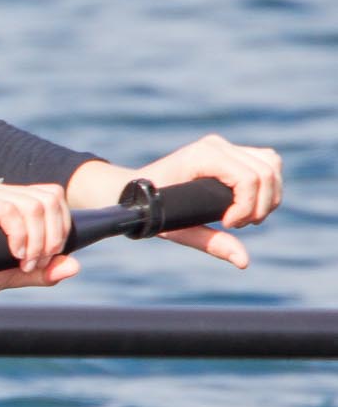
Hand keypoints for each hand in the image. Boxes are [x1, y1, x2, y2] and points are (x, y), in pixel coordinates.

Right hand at [0, 181, 79, 306]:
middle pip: (50, 199)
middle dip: (52, 237)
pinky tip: (14, 253)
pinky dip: (20, 235)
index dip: (61, 228)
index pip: (52, 196)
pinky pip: (11, 211)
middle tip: (36, 263)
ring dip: (38, 239)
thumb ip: (45, 271)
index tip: (47, 258)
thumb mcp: (16, 275)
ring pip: (35, 204)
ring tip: (25, 262)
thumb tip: (74, 266)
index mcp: (11, 201)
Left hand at [67, 134, 282, 268]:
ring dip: (268, 196)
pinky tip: (250, 205)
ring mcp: (224, 145)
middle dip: (260, 206)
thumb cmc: (150, 209)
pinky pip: (267, 162)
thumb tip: (244, 261)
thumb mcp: (178, 229)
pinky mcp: (231, 151)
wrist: (133, 190)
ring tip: (244, 217)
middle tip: (236, 225)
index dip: (247, 206)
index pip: (248, 178)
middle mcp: (215, 145)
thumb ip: (211, 243)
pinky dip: (268, 185)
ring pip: (272, 165)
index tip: (229, 225)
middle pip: (266, 172)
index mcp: (201, 156)